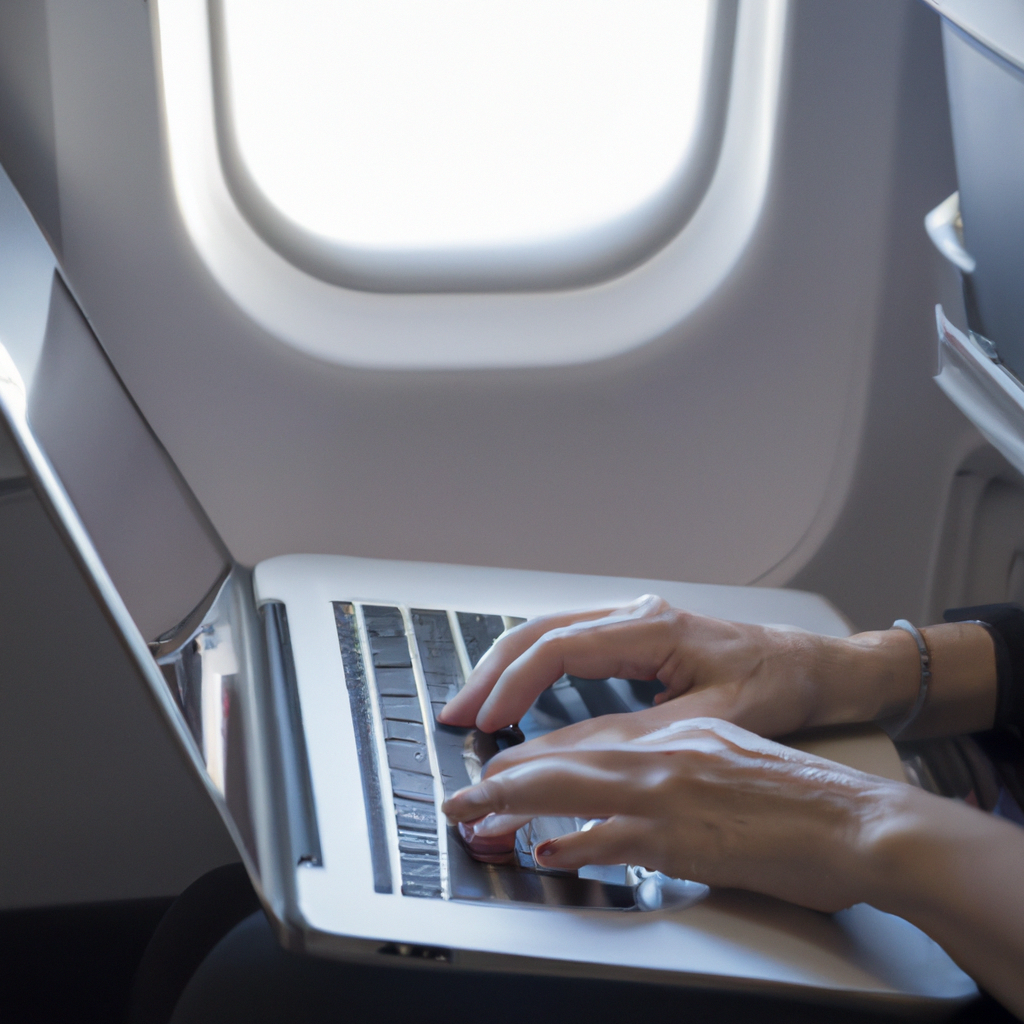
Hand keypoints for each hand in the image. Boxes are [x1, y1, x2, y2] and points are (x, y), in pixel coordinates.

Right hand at [438, 595, 865, 736]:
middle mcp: (635, 614)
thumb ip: (637, 736)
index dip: (515, 684)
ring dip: (505, 668)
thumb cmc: (775, 684)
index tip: (489, 721)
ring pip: (547, 633)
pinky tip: (513, 694)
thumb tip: (568, 754)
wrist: (813, 668)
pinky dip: (531, 668)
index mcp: (653, 627)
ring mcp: (632, 620)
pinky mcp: (633, 636)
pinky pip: (565, 644)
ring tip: (472, 706)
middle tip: (457, 714)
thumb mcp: (708, 723)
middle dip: (492, 672)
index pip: (560, 648)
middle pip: (540, 632)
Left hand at [443, 717, 908, 912]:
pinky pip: (607, 838)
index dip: (532, 756)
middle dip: (501, 777)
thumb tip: (622, 795)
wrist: (855, 822)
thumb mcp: (725, 759)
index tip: (500, 770)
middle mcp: (662, 753)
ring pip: (567, 785)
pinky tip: (545, 852)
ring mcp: (667, 792)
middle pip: (560, 756)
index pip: (582, 738)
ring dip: (510, 805)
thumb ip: (672, 768)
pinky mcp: (681, 837)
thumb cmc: (797, 798)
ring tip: (473, 817)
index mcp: (674, 733)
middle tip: (464, 795)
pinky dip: (569, 845)